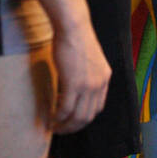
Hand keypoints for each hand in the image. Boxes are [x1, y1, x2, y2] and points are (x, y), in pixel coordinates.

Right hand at [51, 16, 110, 134]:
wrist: (74, 27)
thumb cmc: (77, 39)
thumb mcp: (90, 60)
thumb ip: (88, 74)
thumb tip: (76, 86)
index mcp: (105, 78)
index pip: (98, 107)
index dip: (85, 117)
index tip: (73, 120)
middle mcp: (100, 84)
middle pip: (88, 116)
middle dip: (74, 127)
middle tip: (62, 129)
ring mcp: (88, 85)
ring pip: (77, 117)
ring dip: (65, 126)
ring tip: (55, 127)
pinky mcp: (74, 84)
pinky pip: (65, 109)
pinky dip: (58, 117)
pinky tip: (51, 118)